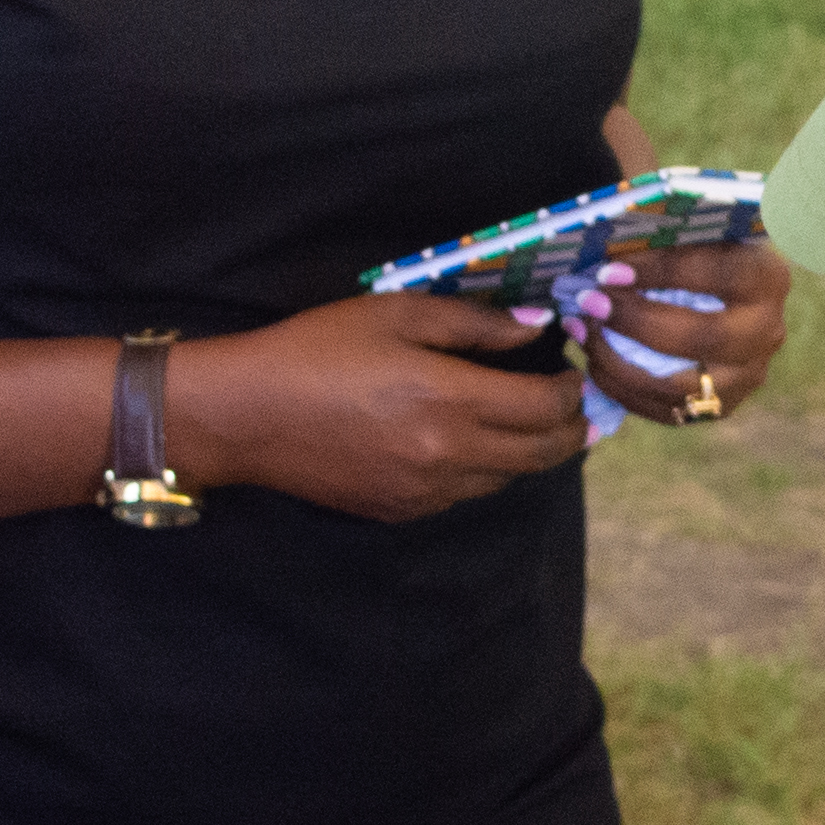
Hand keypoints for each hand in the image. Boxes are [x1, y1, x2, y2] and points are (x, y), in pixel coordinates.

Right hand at [181, 293, 590, 523]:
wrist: (246, 416)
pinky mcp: (402, 511)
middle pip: (541, 454)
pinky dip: (485, 471)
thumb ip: (472, 323)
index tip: (573, 372)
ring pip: (507, 479)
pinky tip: (474, 445)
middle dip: (571, 430)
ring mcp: (426, 492)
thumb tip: (532, 326)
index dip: (572, 391)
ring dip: (530, 453)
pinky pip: (465, 494)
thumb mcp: (394, 314)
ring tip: (532, 424)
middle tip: (578, 408)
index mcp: (450, 401)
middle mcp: (448, 456)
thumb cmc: (316, 351)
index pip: (545, 408)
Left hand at [545, 238, 790, 430]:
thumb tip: (606, 248)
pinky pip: (669, 411)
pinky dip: (624, 390)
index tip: (608, 269)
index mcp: (767, 276)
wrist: (730, 294)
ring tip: (582, 334)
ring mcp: (749, 374)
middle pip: (702, 337)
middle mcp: (768, 330)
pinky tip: (593, 363)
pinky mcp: (723, 404)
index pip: (718, 274)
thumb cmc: (702, 251)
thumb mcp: (698, 233)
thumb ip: (667, 236)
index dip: (661, 272)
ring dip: (621, 363)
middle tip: (590, 302)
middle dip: (636, 322)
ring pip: (682, 386)